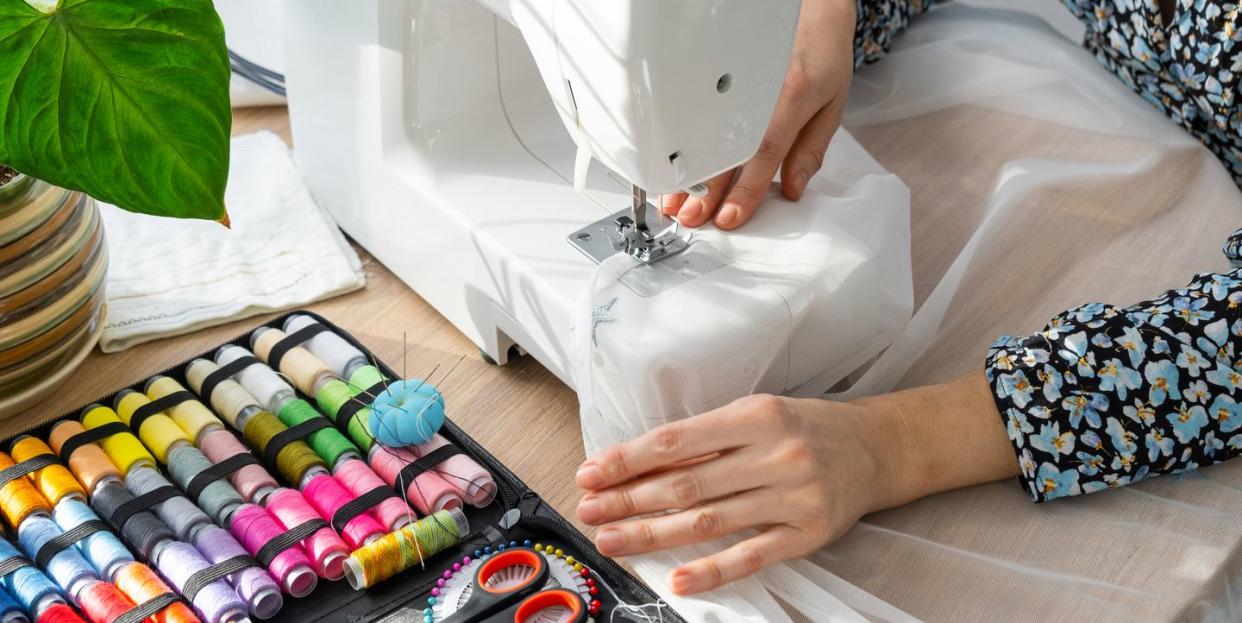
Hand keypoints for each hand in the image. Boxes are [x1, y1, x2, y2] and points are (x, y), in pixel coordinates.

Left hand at [575, 394, 888, 595]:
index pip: (677, 441)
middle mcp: (775, 455)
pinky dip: (712, 571)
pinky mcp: (808, 534)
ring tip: (613, 540)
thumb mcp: (757, 415)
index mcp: (756, 416)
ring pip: (709, 521)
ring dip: (653, 534)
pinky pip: (752, 556)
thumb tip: (638, 463)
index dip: (629, 459)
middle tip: (589, 511)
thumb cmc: (803, 428)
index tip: (591, 473)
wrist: (875, 448)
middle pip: (687, 484)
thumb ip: (706, 439)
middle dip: (630, 499)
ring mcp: (793, 497)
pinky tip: (677, 578)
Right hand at [662, 0, 857, 229]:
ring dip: (688, 172)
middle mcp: (760, 87)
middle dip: (707, 189)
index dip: (746, 188)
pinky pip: (700, 114)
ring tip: (674, 201)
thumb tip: (794, 190)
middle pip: (728, 147)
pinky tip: (673, 166)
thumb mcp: (832, 104)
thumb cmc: (823, 51)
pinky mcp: (719, 72)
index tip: (731, 217)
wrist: (812, 3)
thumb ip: (811, 149)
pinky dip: (684, 145)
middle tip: (693, 219)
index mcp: (793, 95)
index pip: (765, 151)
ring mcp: (735, 78)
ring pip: (706, 132)